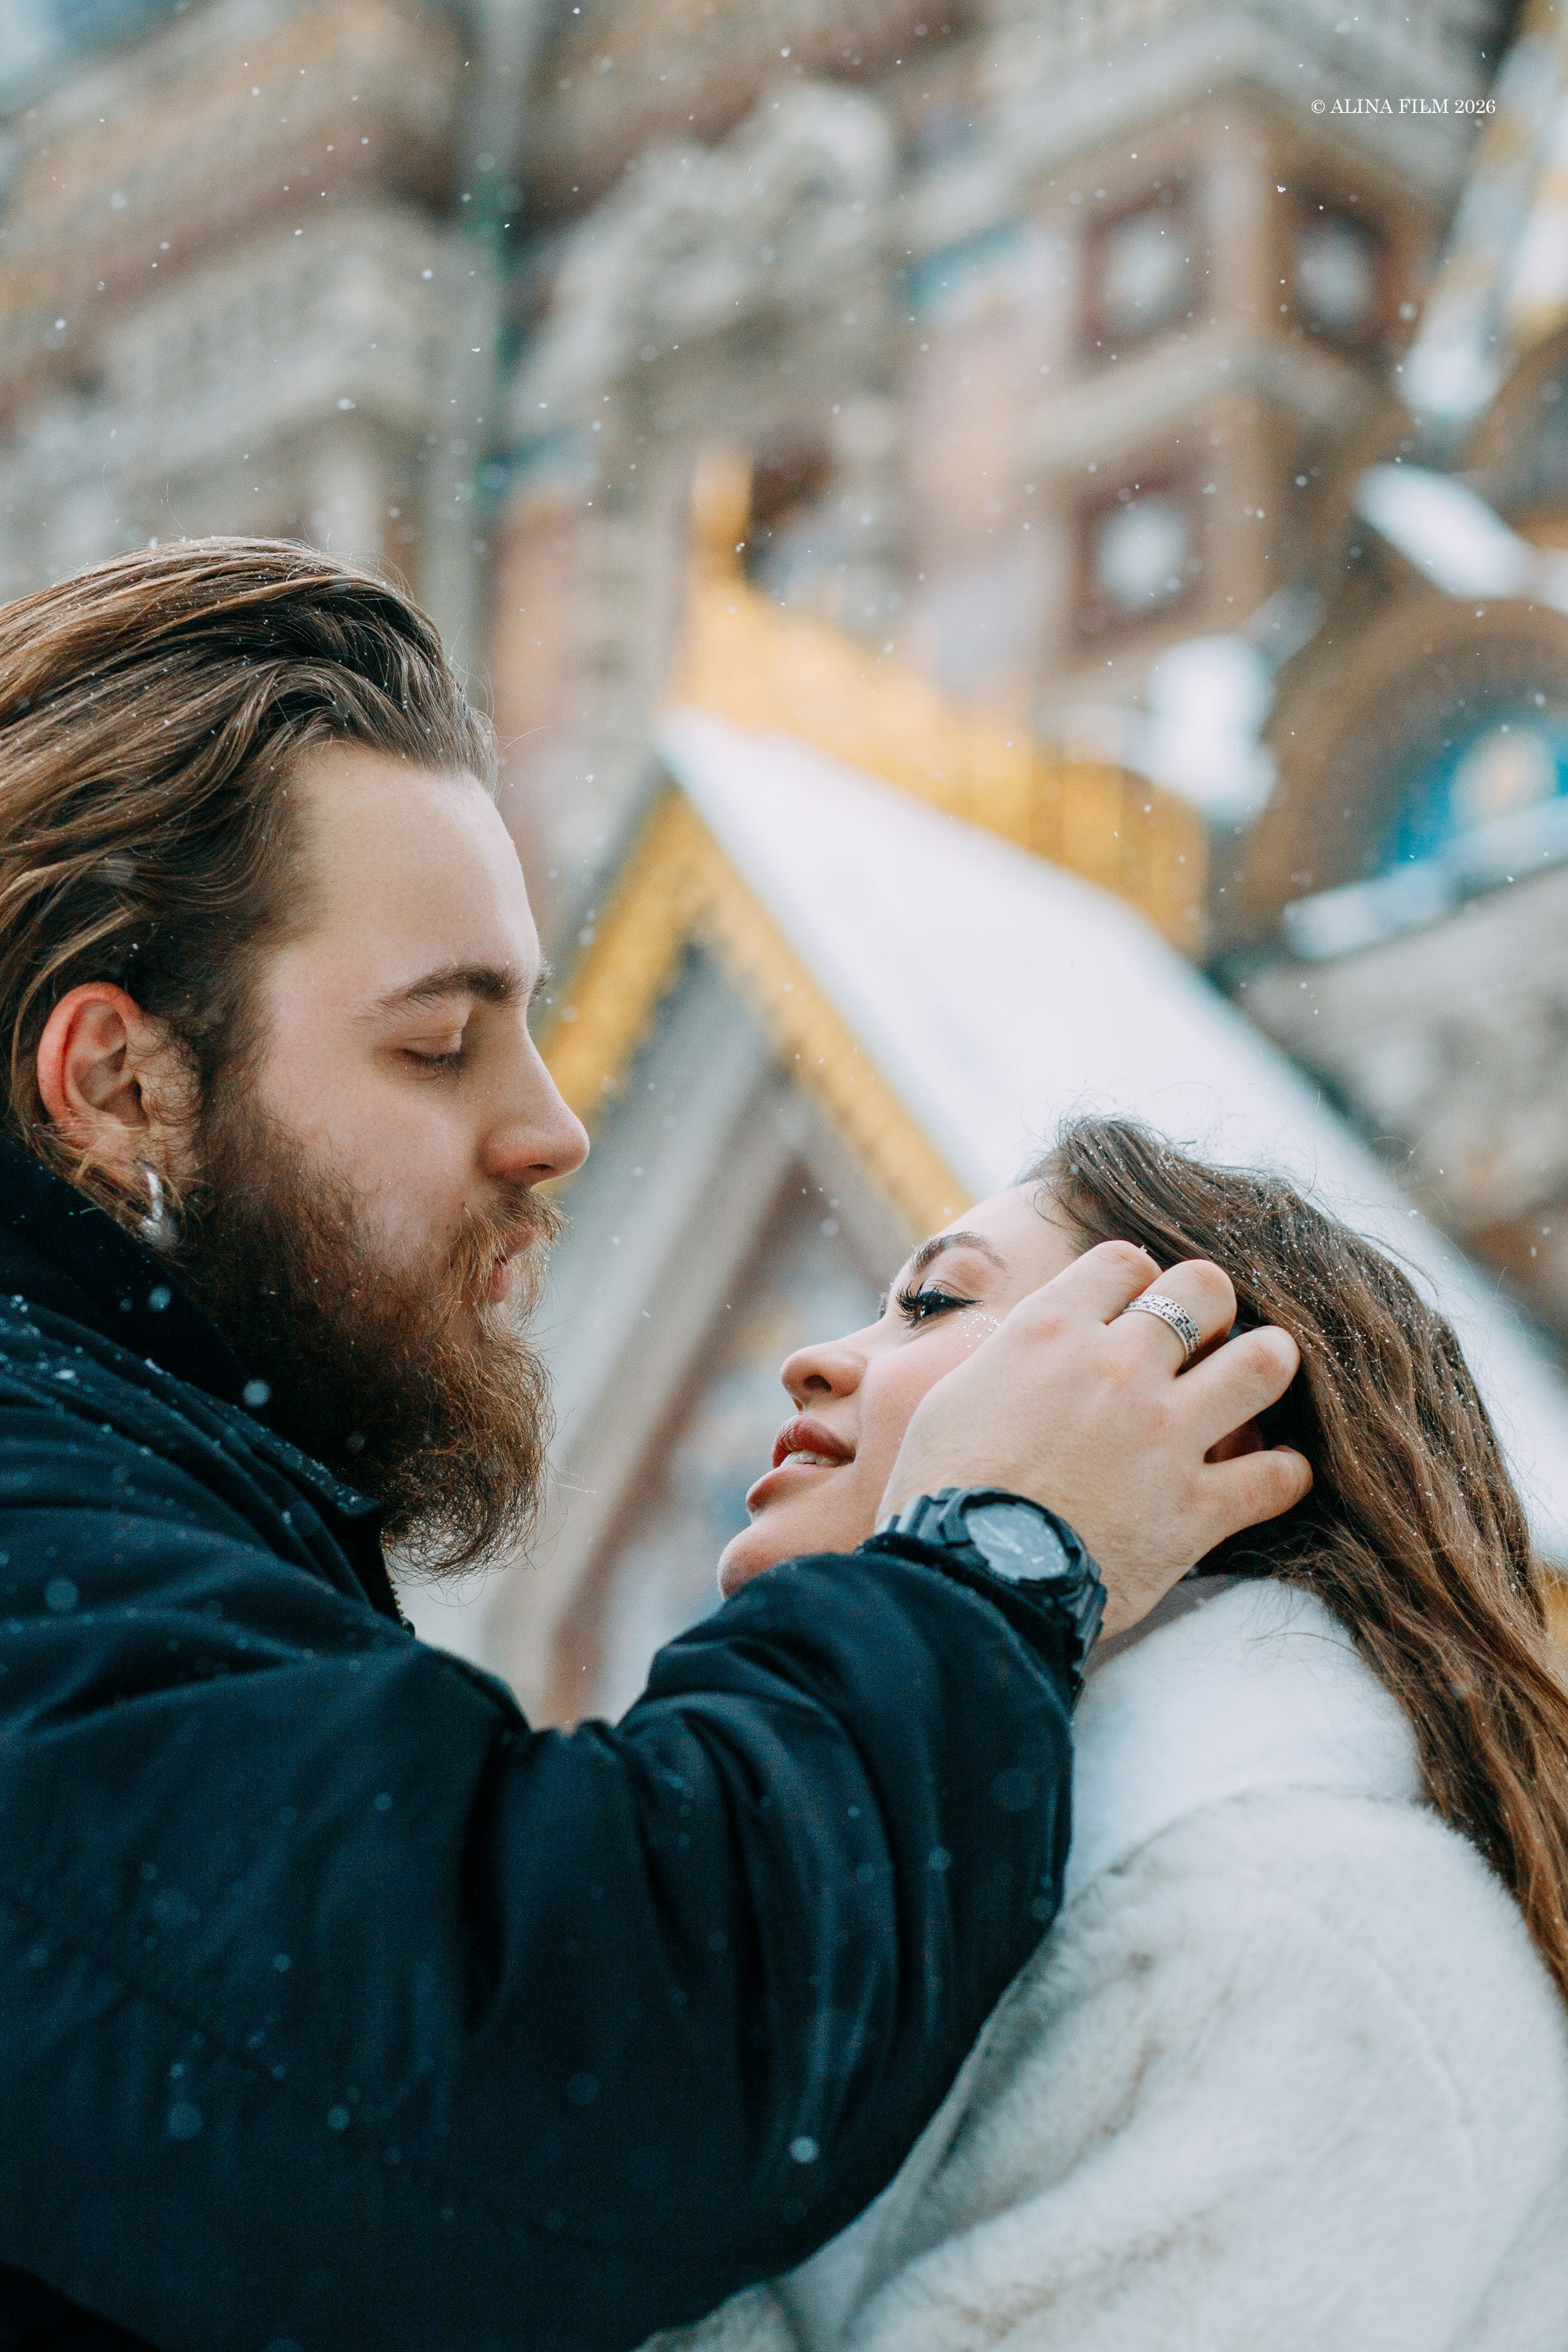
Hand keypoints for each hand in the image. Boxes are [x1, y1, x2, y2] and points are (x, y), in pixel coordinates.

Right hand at [878, 1241, 1310, 1637]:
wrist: (964, 1581)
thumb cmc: (939, 1492)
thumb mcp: (952, 1396)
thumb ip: (1011, 1356)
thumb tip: (1036, 1342)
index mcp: (1053, 1331)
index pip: (1126, 1262)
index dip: (1136, 1282)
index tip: (1133, 1310)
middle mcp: (1119, 1367)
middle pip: (1206, 1289)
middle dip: (1212, 1307)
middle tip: (1203, 1339)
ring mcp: (1166, 1434)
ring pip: (1264, 1363)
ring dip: (1266, 1366)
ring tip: (1256, 1382)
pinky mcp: (1197, 1507)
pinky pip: (1278, 1475)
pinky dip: (1283, 1474)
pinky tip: (1272, 1477)